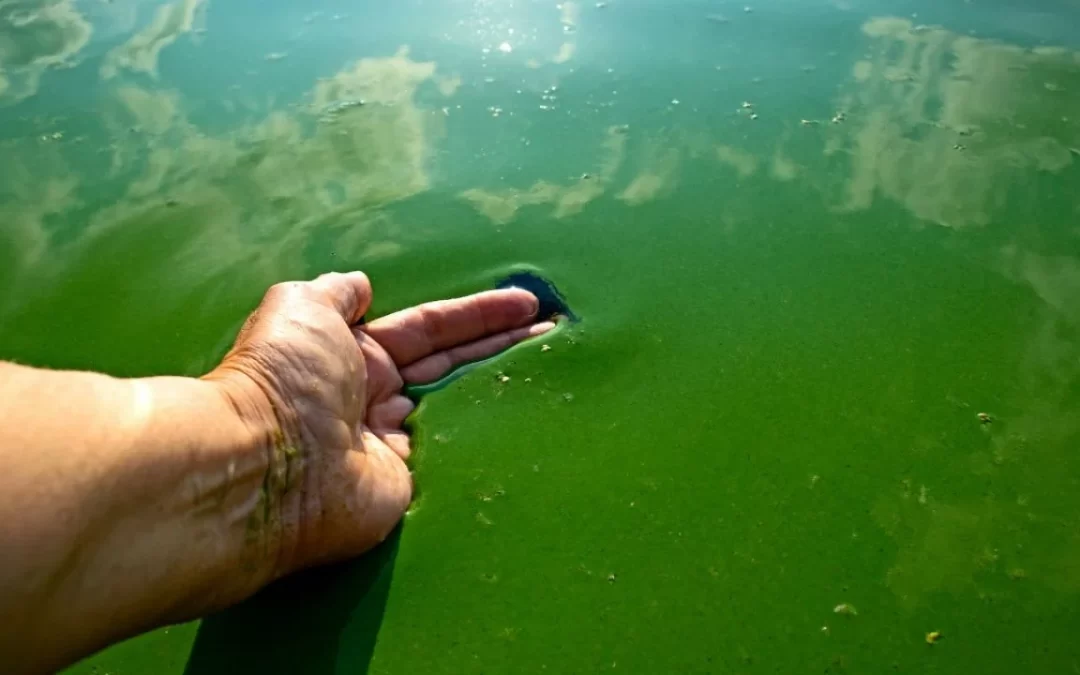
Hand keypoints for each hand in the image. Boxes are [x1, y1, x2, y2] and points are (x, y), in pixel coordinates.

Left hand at [209, 272, 552, 580]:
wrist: (268, 467)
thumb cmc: (284, 377)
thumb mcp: (301, 307)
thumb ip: (334, 292)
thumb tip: (359, 284)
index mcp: (353, 353)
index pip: (430, 328)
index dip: (478, 315)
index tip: (525, 303)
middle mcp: (374, 396)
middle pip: (452, 364)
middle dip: (502, 345)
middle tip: (555, 330)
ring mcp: (392, 444)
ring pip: (458, 407)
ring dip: (501, 386)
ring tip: (553, 366)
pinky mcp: (406, 484)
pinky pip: (453, 454)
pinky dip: (486, 438)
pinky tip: (525, 422)